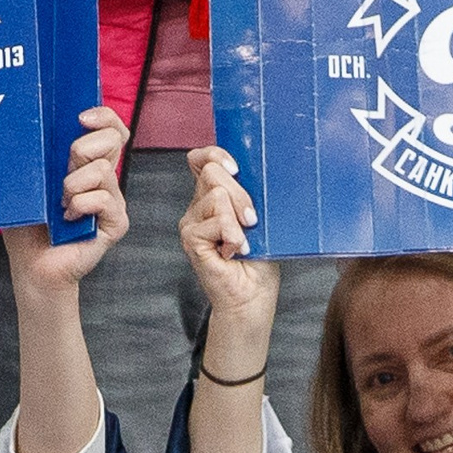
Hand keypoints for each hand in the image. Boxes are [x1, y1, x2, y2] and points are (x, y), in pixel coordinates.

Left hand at [4, 108, 129, 288]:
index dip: (103, 117)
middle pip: (113, 139)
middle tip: (63, 171)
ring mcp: (113, 200)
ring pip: (103, 169)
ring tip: (60, 203)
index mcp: (86, 162)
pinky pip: (103, 199)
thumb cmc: (27, 223)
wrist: (32, 264)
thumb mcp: (26, 178)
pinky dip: (80, 205)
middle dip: (83, 148)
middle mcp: (103, 178)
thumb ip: (35, 152)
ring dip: (73, 184)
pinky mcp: (116, 222)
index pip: (111, 128)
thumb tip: (30, 121)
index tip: (80, 118)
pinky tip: (68, 219)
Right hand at [180, 147, 281, 357]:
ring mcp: (192, 222)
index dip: (216, 155)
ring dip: (239, 219)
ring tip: (244, 242)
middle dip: (241, 194)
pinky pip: (214, 220)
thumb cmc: (260, 262)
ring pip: (216, 195)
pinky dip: (232, 235)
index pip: (202, 159)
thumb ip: (252, 194)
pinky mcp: (191, 239)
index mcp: (213, 197)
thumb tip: (257, 171)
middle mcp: (198, 206)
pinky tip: (235, 251)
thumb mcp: (262, 219)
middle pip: (212, 172)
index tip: (237, 169)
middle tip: (253, 221)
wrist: (253, 297)